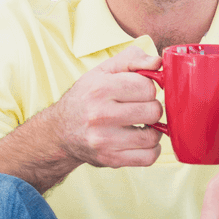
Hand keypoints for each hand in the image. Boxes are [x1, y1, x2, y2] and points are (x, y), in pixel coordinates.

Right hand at [54, 46, 163, 167]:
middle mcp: (100, 115)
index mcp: (100, 88)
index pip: (147, 87)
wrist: (60, 131)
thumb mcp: (103, 71)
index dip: (148, 88)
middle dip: (151, 108)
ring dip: (153, 130)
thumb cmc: (86, 98)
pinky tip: (141, 141)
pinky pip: (148, 157)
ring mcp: (105, 140)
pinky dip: (152, 150)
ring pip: (153, 136)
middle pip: (153, 111)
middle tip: (140, 109)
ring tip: (142, 125)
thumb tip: (157, 63)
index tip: (138, 92)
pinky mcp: (110, 159)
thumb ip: (132, 59)